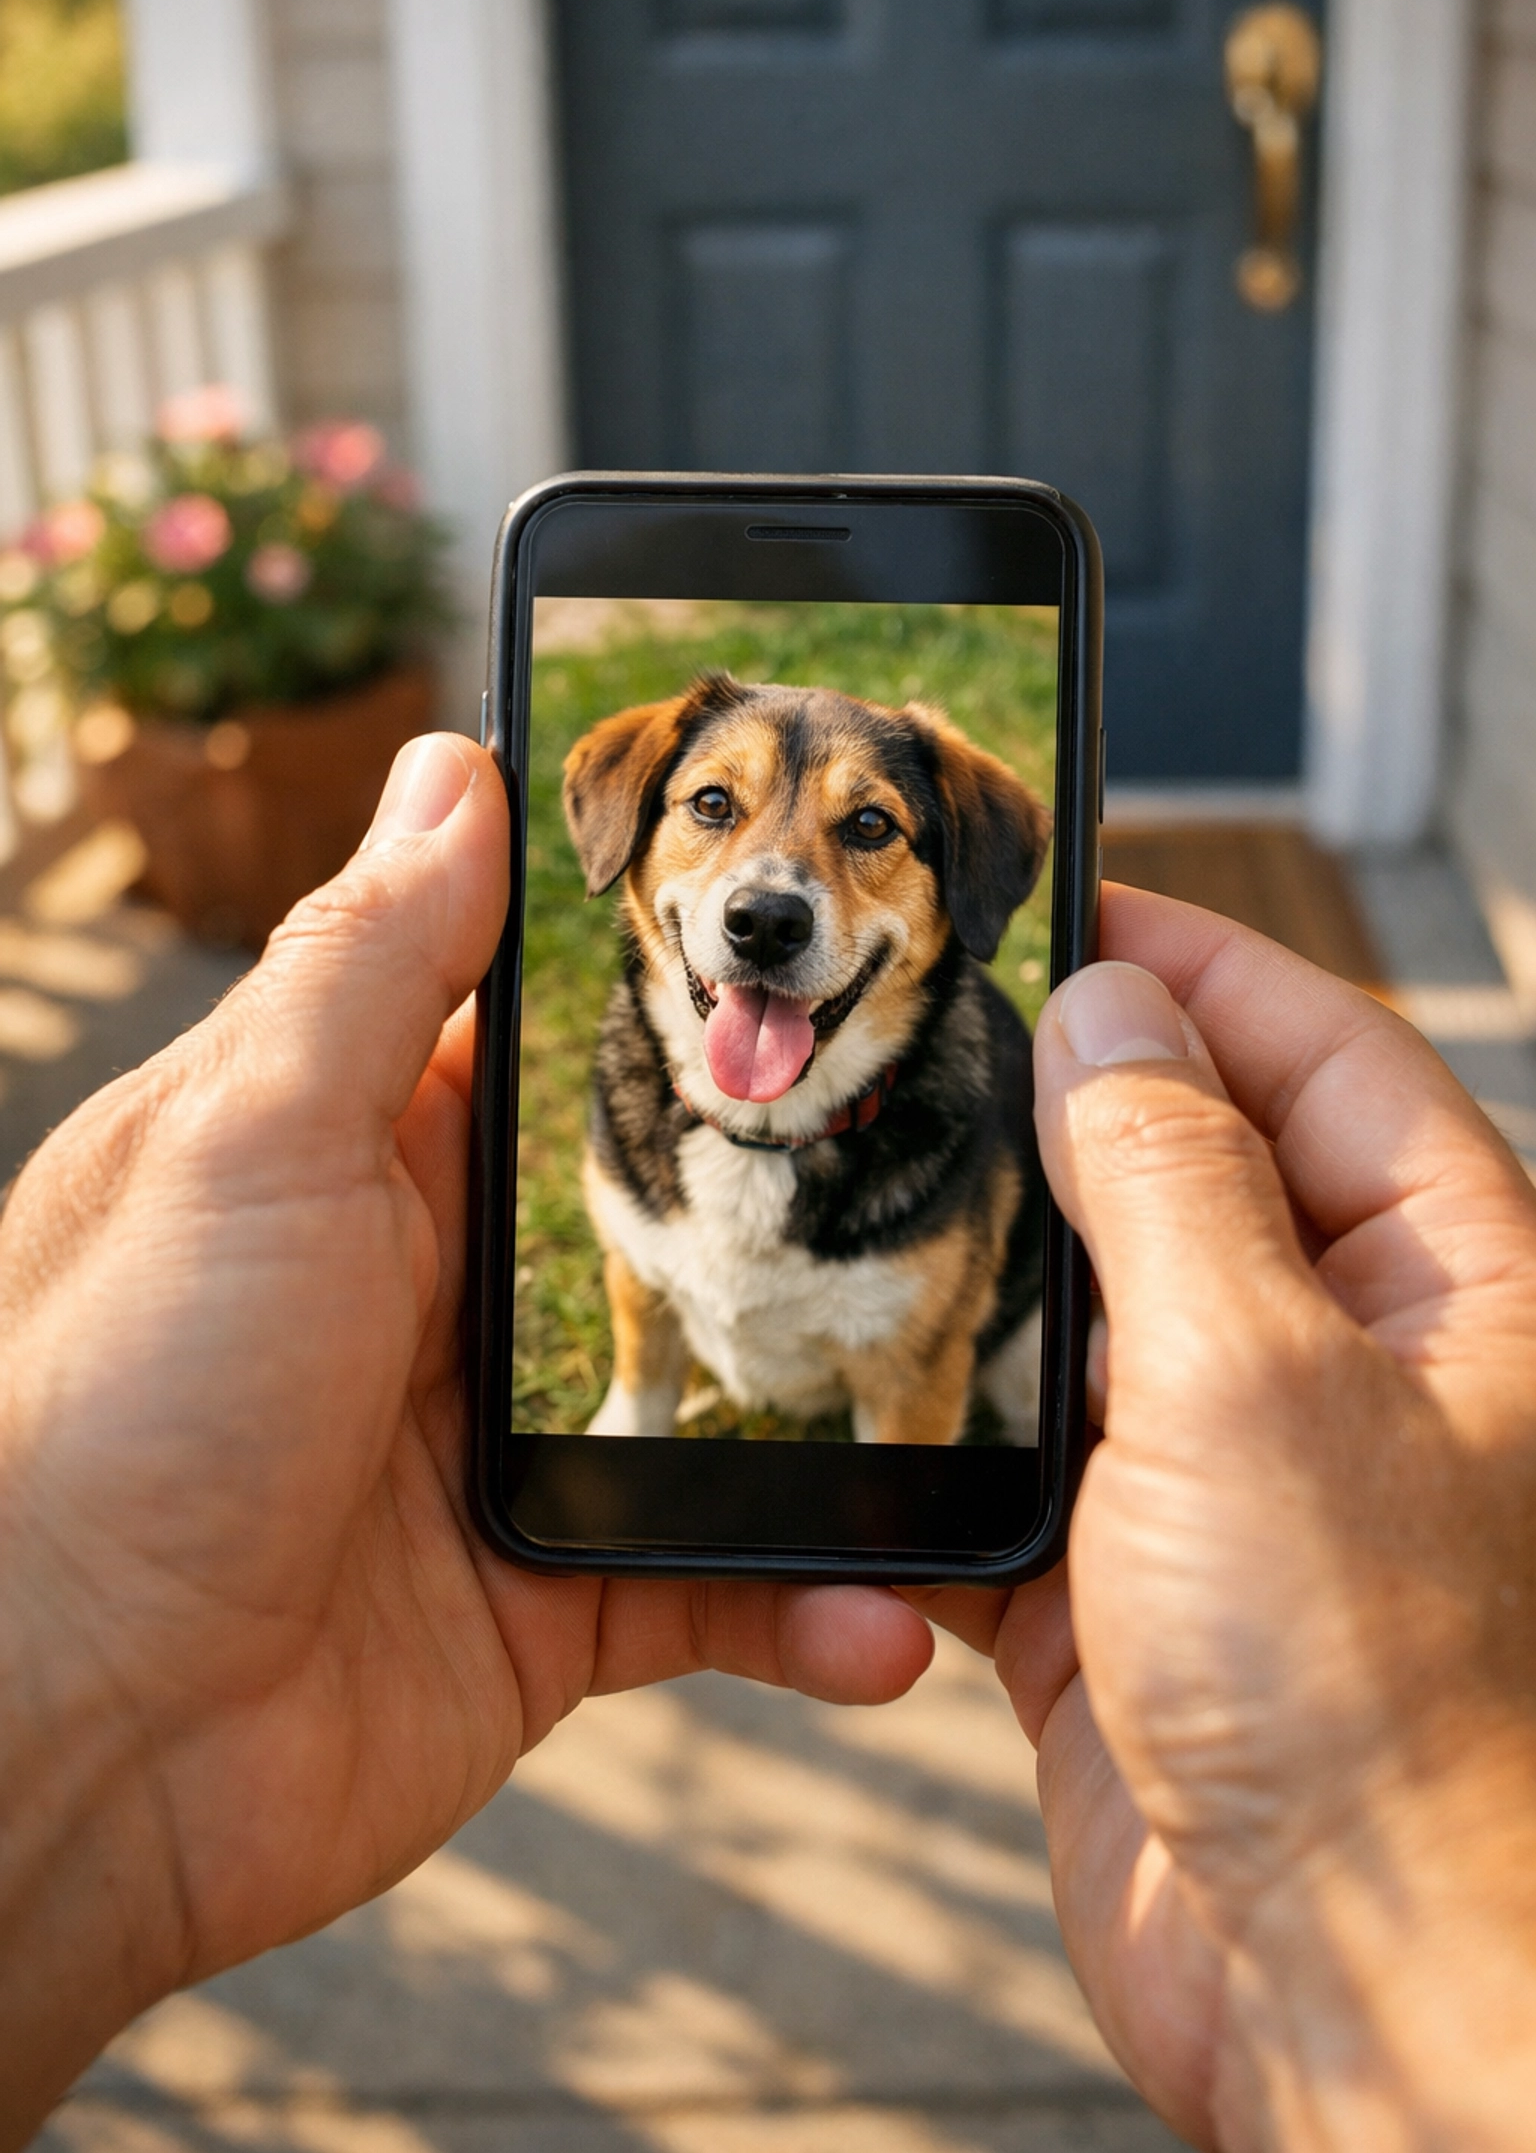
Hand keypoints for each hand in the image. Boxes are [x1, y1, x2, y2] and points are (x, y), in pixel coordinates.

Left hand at [0, 733, 931, 2146]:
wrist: (59, 1748)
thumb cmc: (111, 1404)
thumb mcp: (248, 1138)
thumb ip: (372, 962)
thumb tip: (457, 764)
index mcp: (359, 1154)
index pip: (540, 1038)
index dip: (675, 998)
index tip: (812, 969)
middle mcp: (434, 1290)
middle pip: (657, 1213)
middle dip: (787, 1210)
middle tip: (968, 1188)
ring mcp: (496, 1449)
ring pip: (711, 1396)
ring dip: (830, 1412)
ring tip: (971, 1414)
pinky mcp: (543, 1603)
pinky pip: (711, 1583)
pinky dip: (805, 1602)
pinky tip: (886, 1615)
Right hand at [918, 886, 1535, 2148]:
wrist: (1356, 1996)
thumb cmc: (1375, 1694)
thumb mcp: (1257, 1372)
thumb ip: (1167, 1175)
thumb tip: (1107, 1014)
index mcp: (1449, 1279)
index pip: (1317, 1052)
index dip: (1193, 964)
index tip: (1065, 902)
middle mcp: (1349, 1357)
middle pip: (1194, 1165)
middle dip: (1064, 1104)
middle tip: (928, 1034)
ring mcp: (1235, 1470)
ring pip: (1093, 1308)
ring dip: (992, 1265)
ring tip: (871, 1184)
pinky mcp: (1132, 1581)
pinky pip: (1022, 1458)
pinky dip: (944, 1428)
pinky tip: (863, 1393)